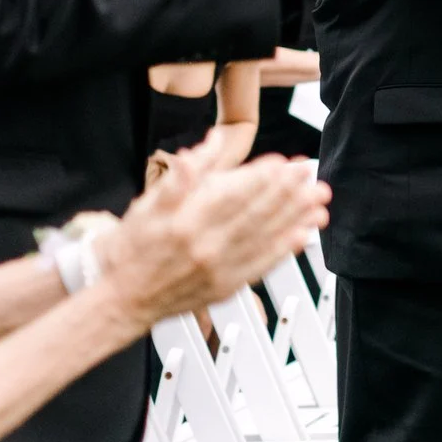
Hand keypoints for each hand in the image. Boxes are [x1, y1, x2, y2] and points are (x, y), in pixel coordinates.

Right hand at [98, 131, 329, 324]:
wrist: (124, 298)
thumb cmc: (135, 248)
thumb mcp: (148, 204)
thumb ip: (183, 174)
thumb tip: (209, 144)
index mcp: (186, 222)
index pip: (233, 194)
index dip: (262, 177)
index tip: (284, 163)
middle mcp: (206, 247)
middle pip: (255, 214)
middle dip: (287, 192)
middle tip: (310, 175)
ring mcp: (219, 269)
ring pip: (265, 238)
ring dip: (295, 218)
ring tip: (317, 202)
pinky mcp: (227, 287)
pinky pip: (261, 266)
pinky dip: (285, 250)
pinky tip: (303, 235)